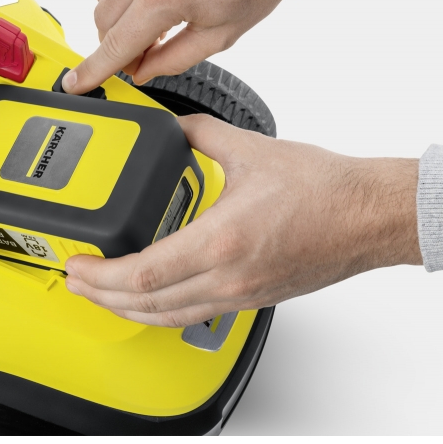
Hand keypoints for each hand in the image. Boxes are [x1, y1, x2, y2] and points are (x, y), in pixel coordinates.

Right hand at [62, 0, 341, 94]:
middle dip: (114, 46)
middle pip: (101, 21)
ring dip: (117, 19)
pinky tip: (153, 0)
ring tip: (152, 28)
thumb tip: (143, 71)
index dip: (92, 70)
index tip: (75, 84)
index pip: (114, 45)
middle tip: (141, 59)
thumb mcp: (221, 33)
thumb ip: (172, 59)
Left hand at [64, 115, 421, 326]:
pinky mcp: (249, 300)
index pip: (143, 274)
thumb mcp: (249, 150)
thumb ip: (200, 133)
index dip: (101, 275)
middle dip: (101, 296)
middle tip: (74, 281)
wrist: (368, 216)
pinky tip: (146, 302)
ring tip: (99, 296)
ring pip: (166, 317)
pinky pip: (191, 315)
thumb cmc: (323, 189)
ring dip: (126, 310)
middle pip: (145, 303)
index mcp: (220, 241)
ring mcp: (238, 296)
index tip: (77, 265)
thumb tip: (173, 125)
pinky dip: (159, 312)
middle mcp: (226, 278)